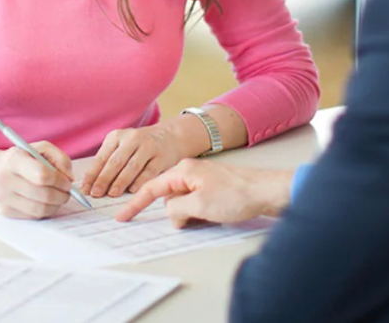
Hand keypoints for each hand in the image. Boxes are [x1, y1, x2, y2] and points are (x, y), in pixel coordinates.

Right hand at [0, 141, 73, 218]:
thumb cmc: (19, 159)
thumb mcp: (38, 148)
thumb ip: (59, 158)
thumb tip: (69, 178)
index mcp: (14, 160)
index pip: (42, 175)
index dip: (60, 180)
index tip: (67, 181)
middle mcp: (5, 179)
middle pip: (44, 195)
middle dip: (62, 195)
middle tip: (67, 192)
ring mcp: (4, 198)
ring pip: (40, 209)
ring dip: (56, 205)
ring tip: (59, 197)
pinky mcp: (5, 211)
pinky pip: (33, 216)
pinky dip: (46, 211)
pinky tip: (47, 202)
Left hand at [81, 124, 190, 198]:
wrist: (170, 137)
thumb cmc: (139, 147)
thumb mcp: (122, 147)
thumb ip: (108, 162)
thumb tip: (90, 185)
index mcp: (117, 136)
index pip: (102, 157)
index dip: (93, 174)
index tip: (86, 189)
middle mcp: (132, 139)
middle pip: (116, 162)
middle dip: (104, 179)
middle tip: (96, 193)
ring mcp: (148, 147)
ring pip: (132, 166)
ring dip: (120, 181)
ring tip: (112, 193)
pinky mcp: (161, 157)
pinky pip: (149, 171)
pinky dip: (140, 182)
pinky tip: (132, 191)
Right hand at [115, 159, 292, 226]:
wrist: (267, 191)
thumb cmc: (236, 195)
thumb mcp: (199, 205)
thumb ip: (176, 210)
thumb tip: (171, 214)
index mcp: (184, 170)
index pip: (152, 187)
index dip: (135, 203)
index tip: (121, 216)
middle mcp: (191, 171)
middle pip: (169, 197)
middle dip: (175, 213)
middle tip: (195, 218)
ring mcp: (203, 179)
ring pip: (183, 203)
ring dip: (189, 215)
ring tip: (210, 215)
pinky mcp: (213, 189)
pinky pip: (196, 204)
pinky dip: (198, 214)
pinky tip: (214, 215)